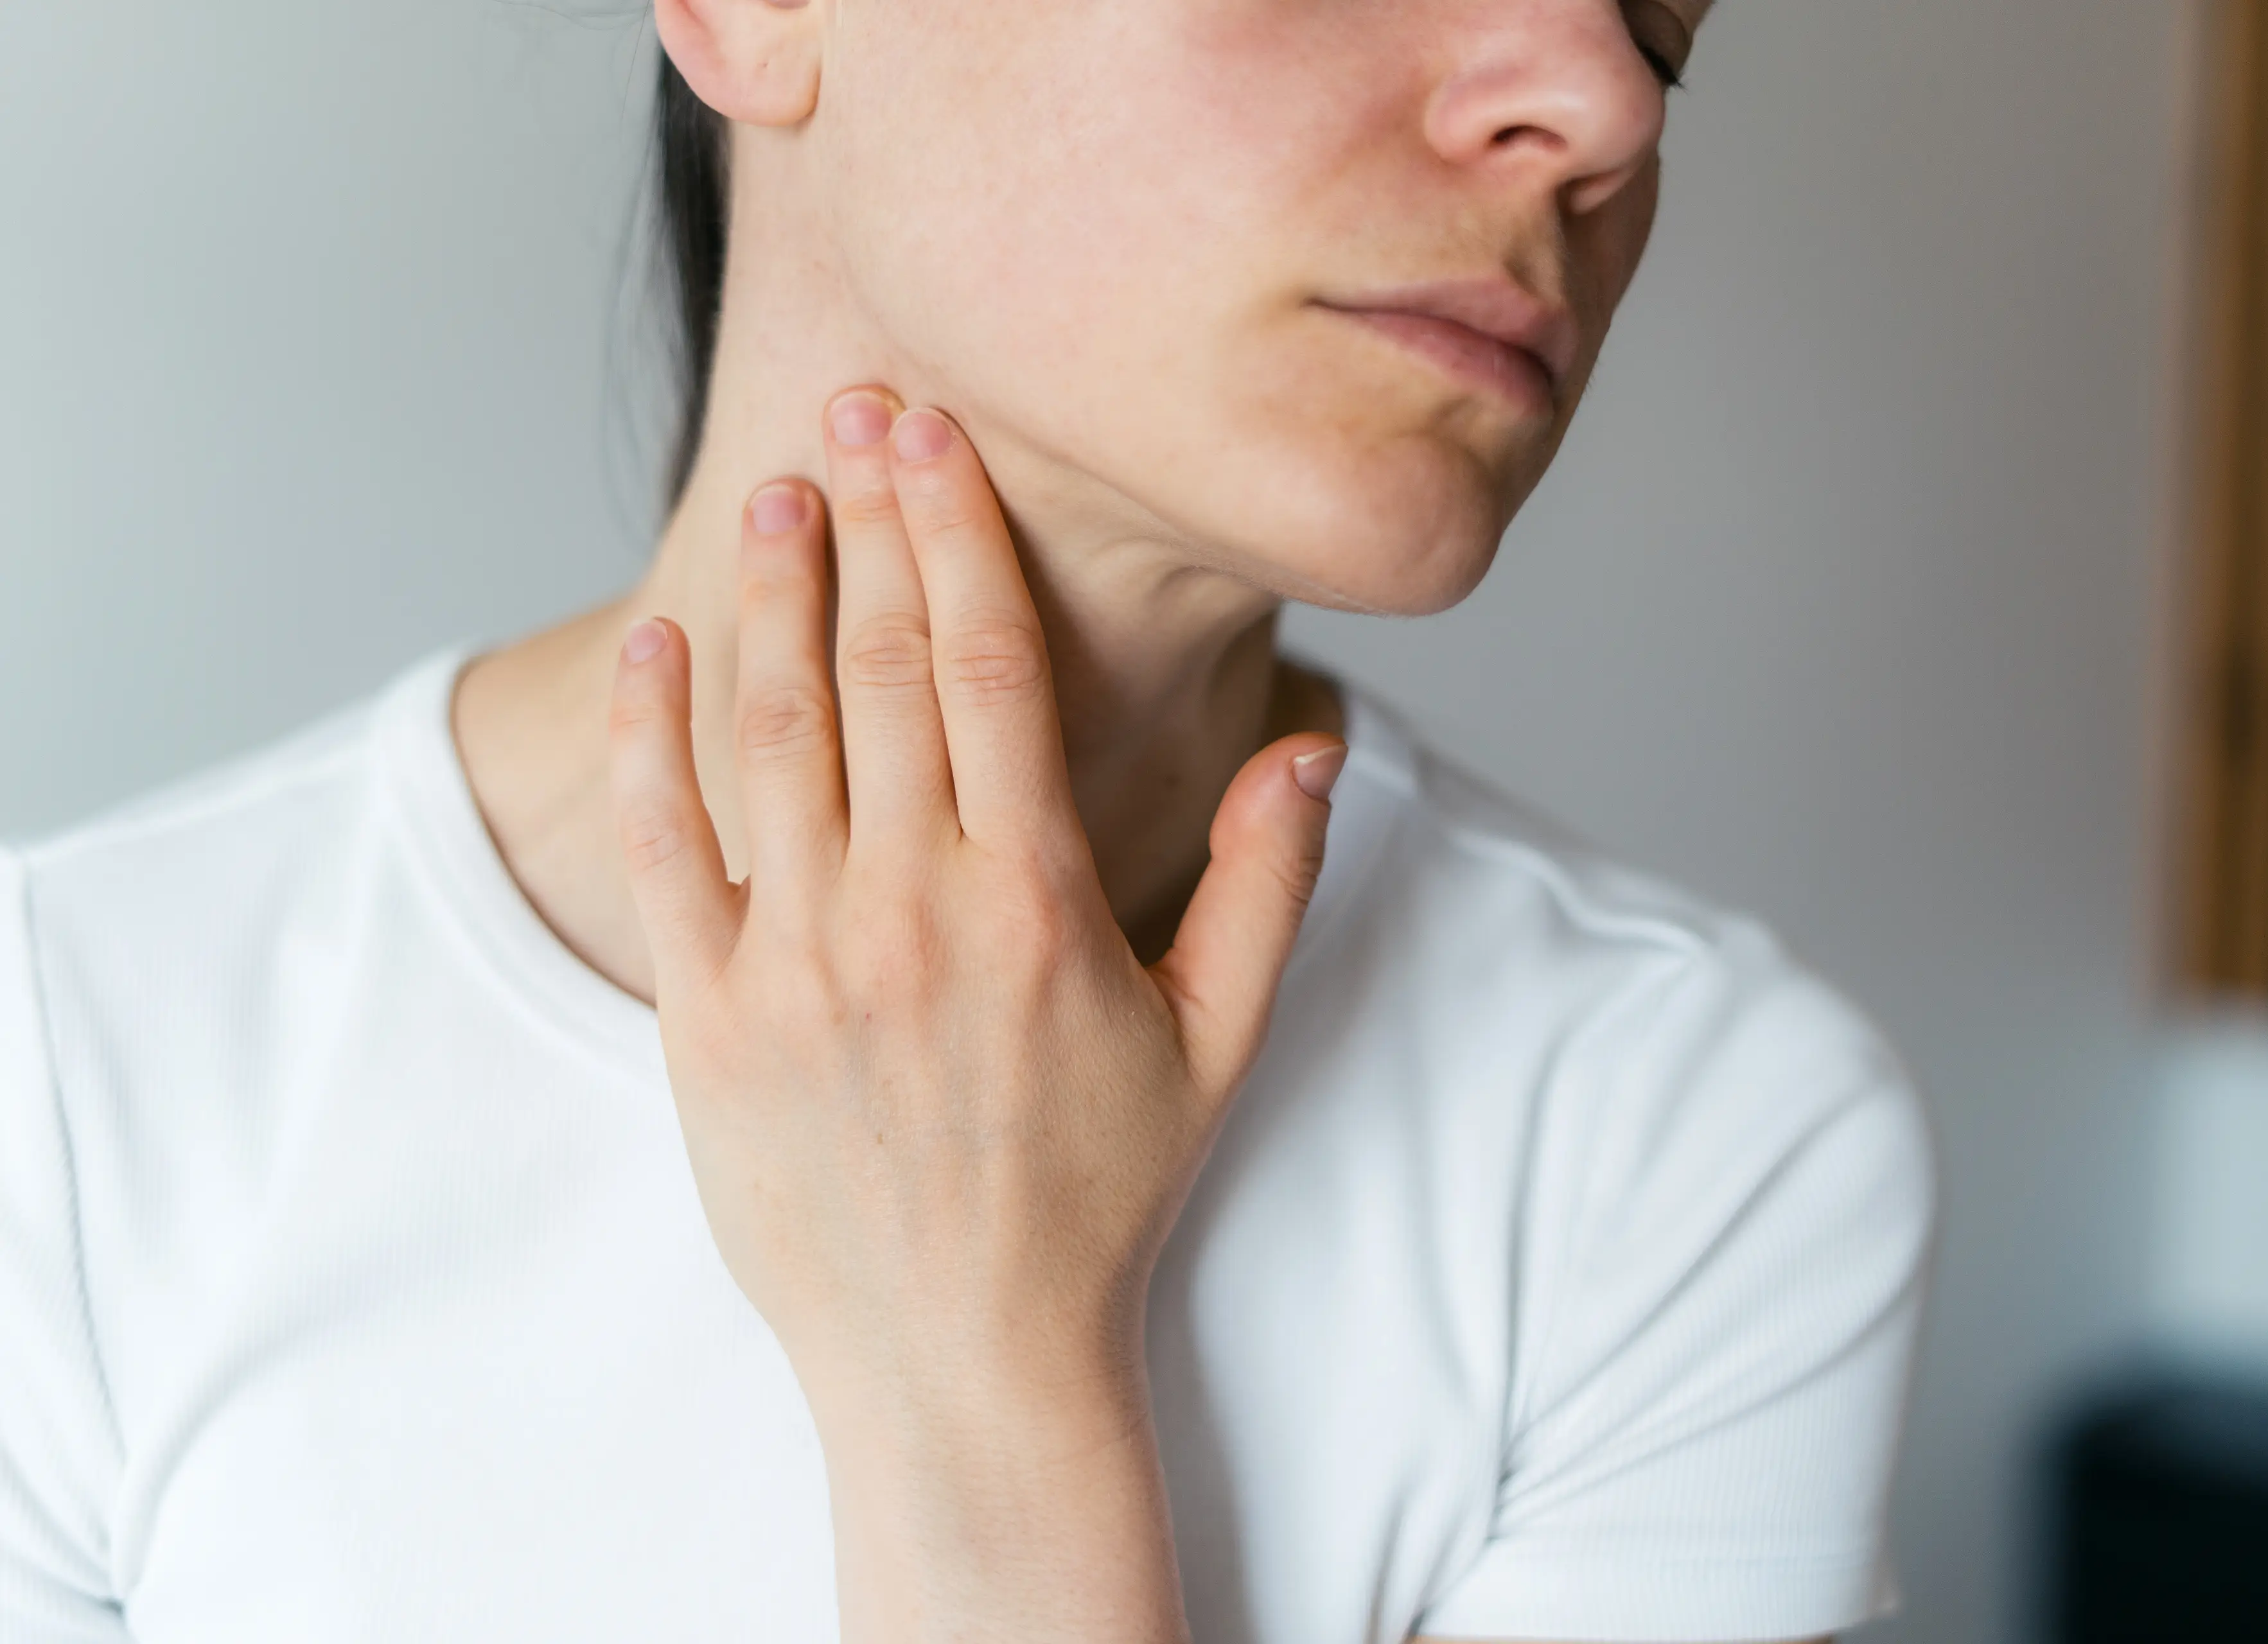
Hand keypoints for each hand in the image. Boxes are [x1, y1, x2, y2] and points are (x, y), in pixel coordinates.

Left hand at [605, 388, 1345, 1433]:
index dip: (958, 532)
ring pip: (772, 731)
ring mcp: (799, 959)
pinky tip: (656, 642)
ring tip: (773, 496)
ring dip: (770, 597)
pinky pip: (668, 845)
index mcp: (1034, 896)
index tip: (934, 435)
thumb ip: (1264, 881)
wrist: (965, 1357)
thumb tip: (1312, 741)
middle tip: (852, 414)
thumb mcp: (1217, 1041)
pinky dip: (653, 734)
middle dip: (866, 523)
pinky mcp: (711, 1017)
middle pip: (876, 666)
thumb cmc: (1100, 1196)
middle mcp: (910, 907)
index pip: (989, 664)